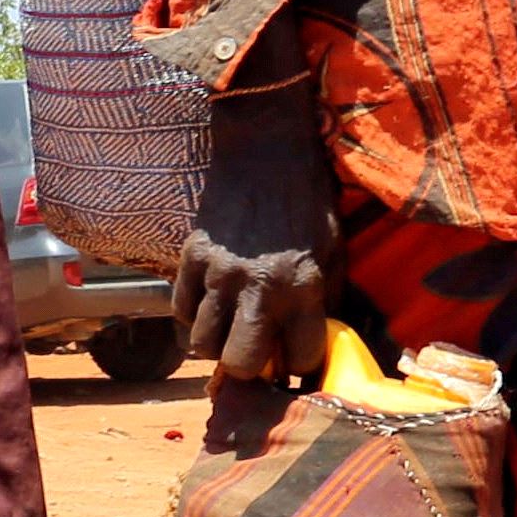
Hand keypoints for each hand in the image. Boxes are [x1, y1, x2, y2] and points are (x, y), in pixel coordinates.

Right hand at [170, 62, 337, 387]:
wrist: (265, 147)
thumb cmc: (307, 198)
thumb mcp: (334, 247)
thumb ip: (325, 295)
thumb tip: (316, 336)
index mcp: (304, 285)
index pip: (301, 357)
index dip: (301, 366)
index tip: (297, 364)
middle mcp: (259, 286)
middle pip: (240, 363)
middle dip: (249, 368)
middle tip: (255, 354)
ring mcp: (219, 273)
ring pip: (202, 343)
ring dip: (217, 343)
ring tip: (229, 329)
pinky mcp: (191, 257)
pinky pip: (181, 308)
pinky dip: (194, 314)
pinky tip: (210, 303)